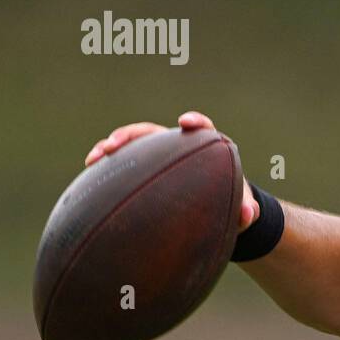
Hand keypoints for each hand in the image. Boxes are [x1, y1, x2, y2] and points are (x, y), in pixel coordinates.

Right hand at [83, 111, 257, 229]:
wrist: (216, 211)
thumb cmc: (232, 205)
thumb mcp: (241, 211)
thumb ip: (247, 210)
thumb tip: (250, 216)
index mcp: (206, 150)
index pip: (202, 129)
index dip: (195, 122)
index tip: (186, 123)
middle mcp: (179, 148)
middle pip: (153, 133)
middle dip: (132, 135)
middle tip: (114, 144)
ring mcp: (159, 157)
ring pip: (132, 145)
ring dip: (111, 146)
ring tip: (94, 158)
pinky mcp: (144, 169)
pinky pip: (124, 163)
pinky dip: (107, 166)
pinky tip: (89, 174)